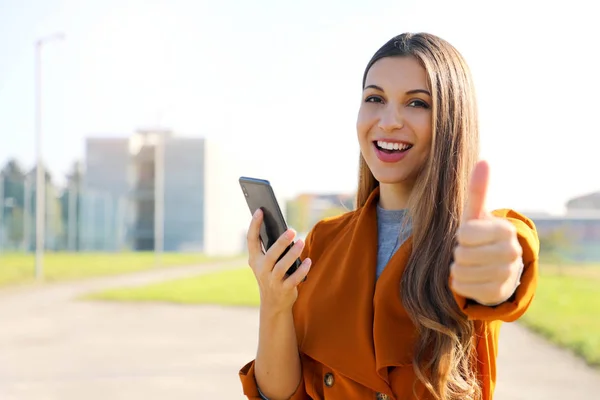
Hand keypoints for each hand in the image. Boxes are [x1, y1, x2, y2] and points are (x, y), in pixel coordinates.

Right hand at [247, 209, 311, 314]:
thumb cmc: (272, 275)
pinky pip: (293, 279)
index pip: (251, 240)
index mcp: (255, 260)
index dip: (254, 225)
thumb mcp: (266, 263)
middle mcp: (261, 270)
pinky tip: (309, 261)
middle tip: (292, 230)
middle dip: (280, 243)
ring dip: (292, 254)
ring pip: (281, 267)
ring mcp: (272, 281)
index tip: (260, 210)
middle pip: (270, 255)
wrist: (273, 304)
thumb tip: (285, 230)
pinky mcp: (283, 290)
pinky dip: (302, 270)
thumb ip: (271, 249)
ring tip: (301, 242)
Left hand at [450, 160, 523, 305]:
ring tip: (470, 263)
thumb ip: (478, 190)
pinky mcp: (497, 294)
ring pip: (461, 271)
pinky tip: (471, 277)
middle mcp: (511, 253)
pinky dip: (459, 282)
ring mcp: (507, 275)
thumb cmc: (480, 236)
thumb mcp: (476, 214)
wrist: (495, 267)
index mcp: (506, 230)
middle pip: (461, 254)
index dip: (461, 235)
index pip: (464, 234)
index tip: (470, 236)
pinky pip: (462, 287)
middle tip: (470, 251)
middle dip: (458, 252)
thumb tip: (484, 161)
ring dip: (457, 267)